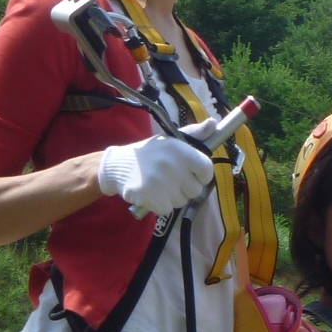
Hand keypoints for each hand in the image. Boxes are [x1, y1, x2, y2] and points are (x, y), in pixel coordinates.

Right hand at [97, 133, 213, 214]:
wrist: (118, 165)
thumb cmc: (150, 153)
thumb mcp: (172, 140)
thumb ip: (195, 134)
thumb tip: (213, 123)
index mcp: (179, 149)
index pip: (206, 168)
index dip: (202, 176)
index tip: (193, 175)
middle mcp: (171, 164)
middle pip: (195, 190)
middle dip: (184, 188)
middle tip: (169, 179)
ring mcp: (160, 180)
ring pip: (181, 201)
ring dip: (171, 197)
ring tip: (158, 184)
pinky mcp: (150, 195)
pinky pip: (167, 209)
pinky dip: (159, 205)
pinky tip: (150, 193)